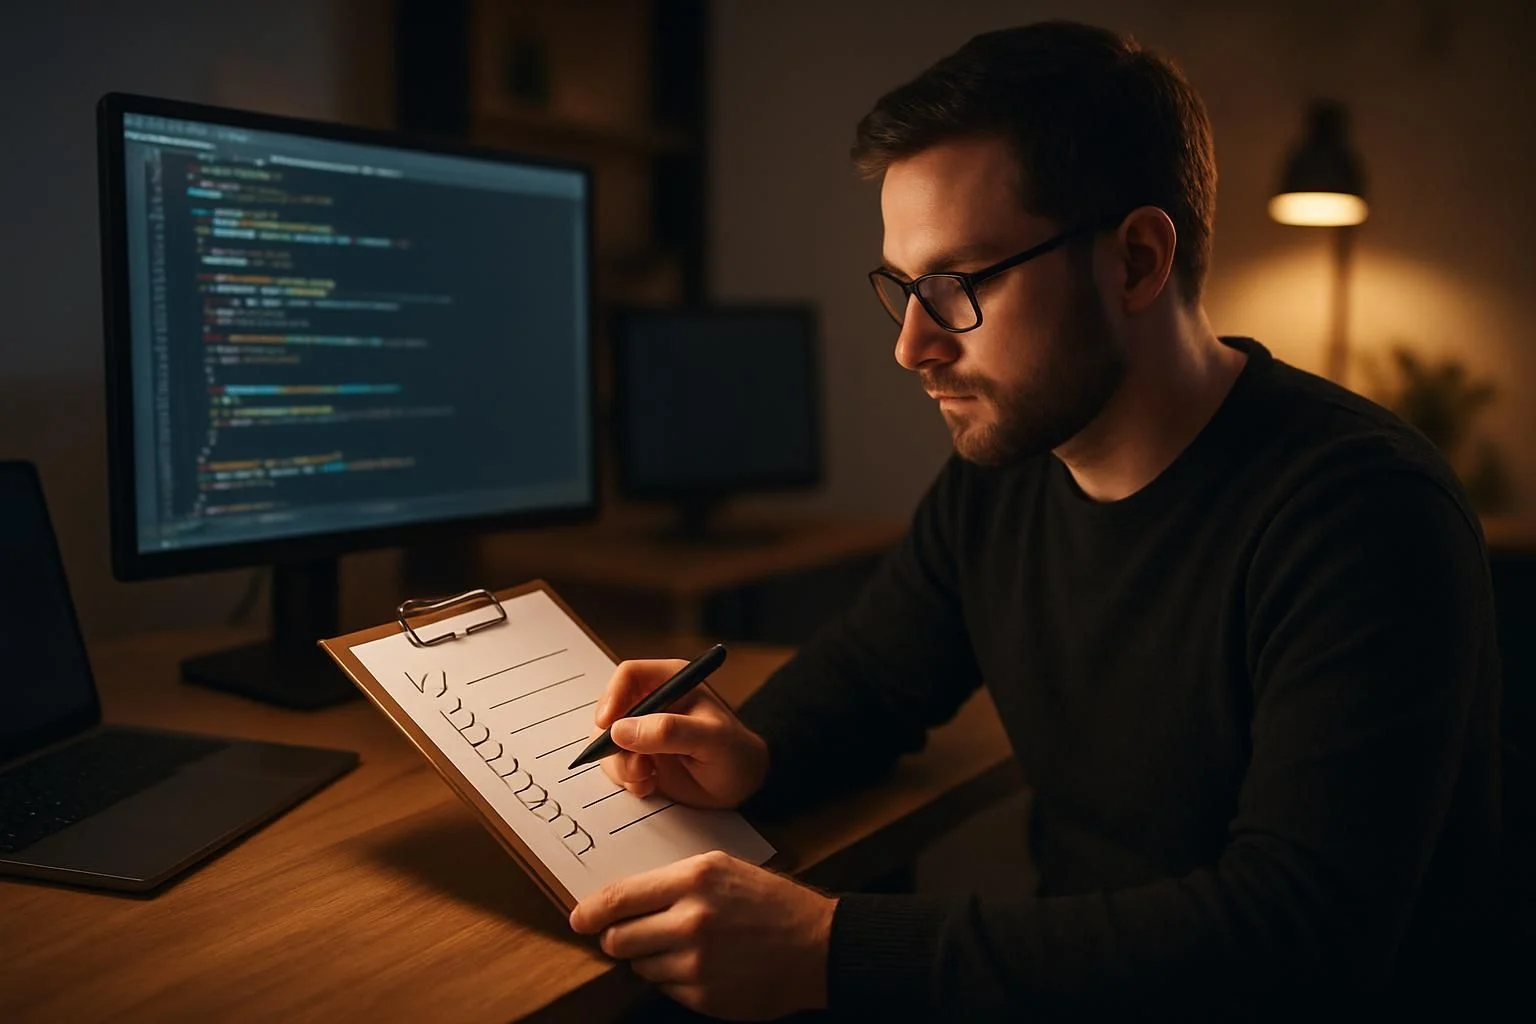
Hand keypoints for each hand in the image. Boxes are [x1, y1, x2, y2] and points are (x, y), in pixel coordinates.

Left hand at [570, 850, 835, 1019]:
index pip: (618, 899)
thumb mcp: (721, 869)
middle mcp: (691, 921)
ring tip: (685, 946)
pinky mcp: (703, 997)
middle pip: (618, 939)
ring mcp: (696, 964)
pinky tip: (703, 965)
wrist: (816, 946)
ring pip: (639, 966)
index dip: (590, 912)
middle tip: (635, 933)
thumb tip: (617, 901)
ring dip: (650, 958)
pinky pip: (664, 988)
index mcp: (693, 881)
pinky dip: (673, 978)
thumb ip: (670, 882)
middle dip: (619, 937)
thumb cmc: (768, 901)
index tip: (579, 918)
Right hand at [592, 659, 768, 808]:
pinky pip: (614, 765)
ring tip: (646, 777)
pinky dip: (626, 779)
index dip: (613, 696)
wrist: (742, 786)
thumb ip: (669, 731)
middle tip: (633, 764)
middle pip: (610, 710)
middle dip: (613, 741)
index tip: (608, 725)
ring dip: (620, 764)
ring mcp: (643, 731)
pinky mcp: (639, 757)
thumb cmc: (735, 752)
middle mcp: (652, 703)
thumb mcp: (710, 738)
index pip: (629, 675)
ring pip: (607, 741)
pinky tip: (649, 785)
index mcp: (670, 681)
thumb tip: (621, 730)